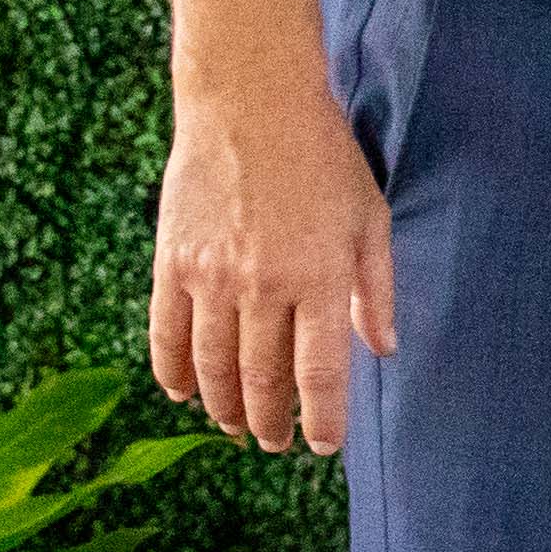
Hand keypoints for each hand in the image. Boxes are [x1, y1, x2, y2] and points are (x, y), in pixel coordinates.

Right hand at [152, 74, 397, 455]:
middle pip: (261, 380)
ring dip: (222, 407)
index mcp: (321, 279)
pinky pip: (166, 335)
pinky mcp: (172, 263)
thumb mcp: (371, 219)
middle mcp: (264, 287)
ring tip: (233, 427)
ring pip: (212, 367)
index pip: (320, 374)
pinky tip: (183, 394)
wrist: (250, 104)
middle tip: (275, 443)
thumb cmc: (324, 160)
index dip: (321, 420)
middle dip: (269, 423)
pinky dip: (173, 372)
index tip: (322, 447)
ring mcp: (211, 278)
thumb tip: (383, 350)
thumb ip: (377, 289)